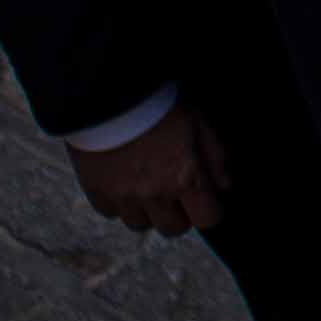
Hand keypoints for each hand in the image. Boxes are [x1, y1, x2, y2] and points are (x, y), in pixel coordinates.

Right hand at [67, 101, 229, 236]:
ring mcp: (123, 196)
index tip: (205, 197)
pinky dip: (118, 203)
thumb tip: (224, 184)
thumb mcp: (198, 122)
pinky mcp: (95, 190)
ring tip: (147, 185)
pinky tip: (122, 181)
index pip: (208, 219)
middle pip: (173, 229)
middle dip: (179, 214)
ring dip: (147, 211)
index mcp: (185, 178)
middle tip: (176, 192)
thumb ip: (215, 156)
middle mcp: (155, 194)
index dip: (209, 209)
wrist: (109, 91)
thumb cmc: (159, 102)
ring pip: (139, 224)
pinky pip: (110, 212)